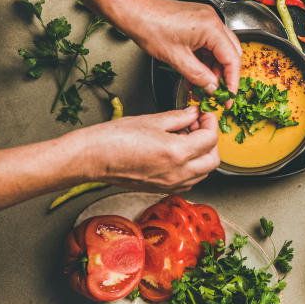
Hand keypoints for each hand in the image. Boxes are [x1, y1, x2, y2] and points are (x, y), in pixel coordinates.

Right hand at [76, 106, 220, 192]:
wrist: (91, 158)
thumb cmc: (114, 139)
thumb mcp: (152, 120)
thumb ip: (179, 117)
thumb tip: (193, 113)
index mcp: (177, 153)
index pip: (210, 139)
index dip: (210, 123)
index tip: (204, 115)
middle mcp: (177, 173)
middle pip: (213, 160)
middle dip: (211, 142)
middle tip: (200, 126)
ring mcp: (169, 184)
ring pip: (203, 174)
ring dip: (203, 156)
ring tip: (187, 139)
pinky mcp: (161, 189)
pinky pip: (188, 182)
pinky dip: (192, 168)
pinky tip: (178, 154)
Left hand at [121, 0, 241, 93]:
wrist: (133, 11)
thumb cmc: (149, 27)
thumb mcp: (176, 58)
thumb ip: (199, 76)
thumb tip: (212, 87)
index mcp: (211, 28)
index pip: (232, 59)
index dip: (232, 80)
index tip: (229, 94)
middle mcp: (213, 20)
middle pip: (231, 52)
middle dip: (225, 74)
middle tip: (218, 91)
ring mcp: (206, 19)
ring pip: (221, 49)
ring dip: (214, 67)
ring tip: (203, 83)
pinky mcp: (199, 21)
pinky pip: (210, 42)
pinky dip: (206, 58)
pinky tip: (197, 70)